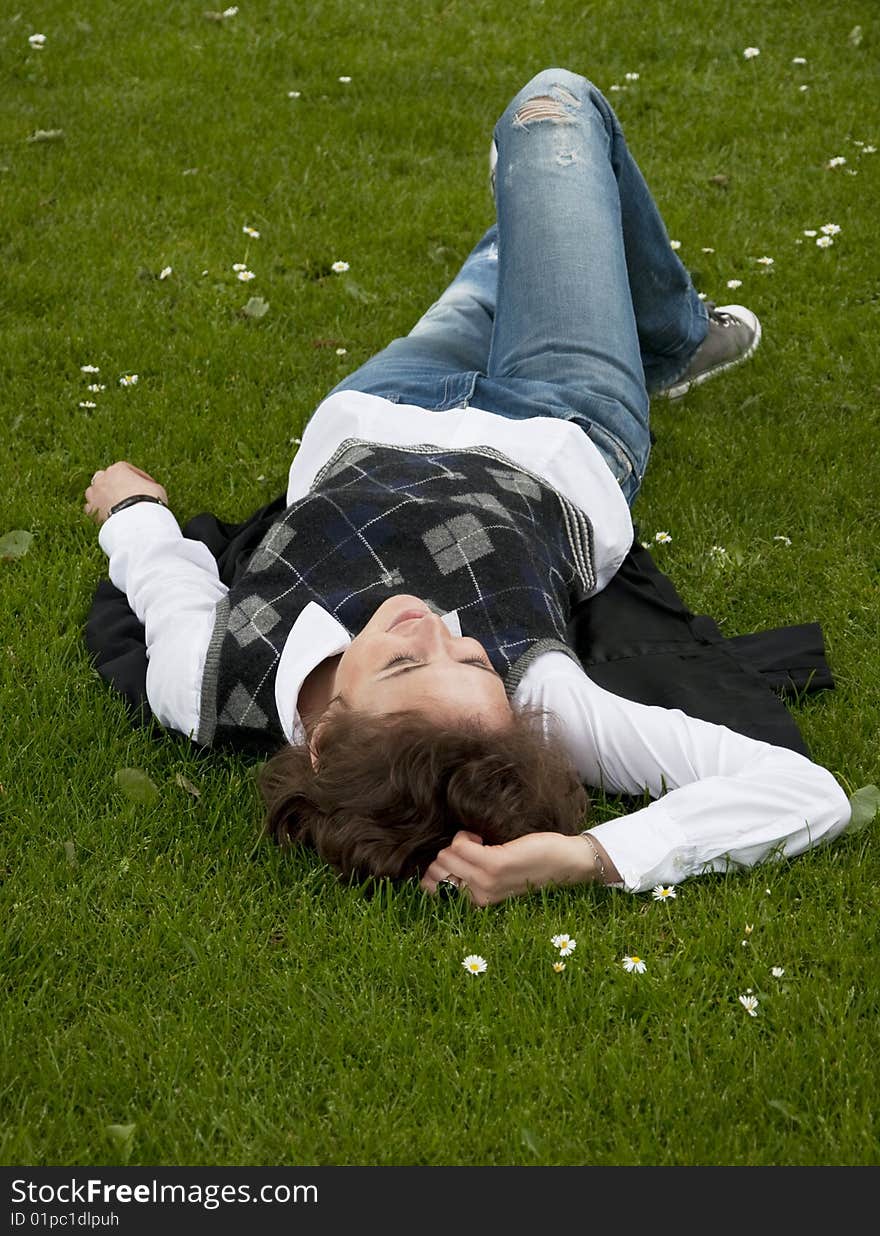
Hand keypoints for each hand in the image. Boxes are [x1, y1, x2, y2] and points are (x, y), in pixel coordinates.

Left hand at [83, 461, 168, 524]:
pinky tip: (106, 515)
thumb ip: (149, 485)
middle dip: (114, 484)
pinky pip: (91, 508)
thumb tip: (150, 490)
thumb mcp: (157, 488)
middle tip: (125, 494)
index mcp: (118, 468)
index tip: (145, 486)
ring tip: (114, 505)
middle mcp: (103, 478)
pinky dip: (97, 510)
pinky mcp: (90, 510)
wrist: (136, 520)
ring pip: (94, 491)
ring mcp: (94, 494)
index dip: (138, 478)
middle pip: (106, 478)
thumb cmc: (148, 500)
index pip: (127, 470)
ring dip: (102, 496)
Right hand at [421, 829, 605, 906]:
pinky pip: (459, 845)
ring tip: (478, 842)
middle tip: (470, 849)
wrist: (565, 862)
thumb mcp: (499, 878)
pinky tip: (481, 837)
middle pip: (436, 868)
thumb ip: (474, 874)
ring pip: (445, 856)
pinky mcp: (493, 864)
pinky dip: (465, 836)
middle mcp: (479, 896)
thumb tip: (443, 859)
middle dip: (447, 852)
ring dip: (458, 842)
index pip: (431, 890)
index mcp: (478, 901)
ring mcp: (485, 881)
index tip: (455, 860)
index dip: (435, 870)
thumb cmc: (532, 865)